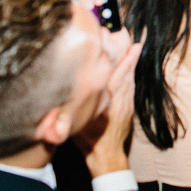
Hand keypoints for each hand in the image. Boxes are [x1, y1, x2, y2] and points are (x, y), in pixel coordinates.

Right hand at [74, 40, 142, 176]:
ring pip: (131, 77)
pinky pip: (132, 84)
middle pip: (126, 72)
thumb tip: (59, 91)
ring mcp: (128, 102)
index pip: (117, 75)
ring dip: (130, 61)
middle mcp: (121, 100)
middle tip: (127, 34)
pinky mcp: (130, 105)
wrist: (108, 156)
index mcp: (108, 103)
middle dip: (127, 53)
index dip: (120, 59)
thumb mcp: (76, 122)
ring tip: (132, 43)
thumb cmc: (89, 140)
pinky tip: (130, 63)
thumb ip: (71, 107)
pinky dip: (131, 72)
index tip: (120, 43)